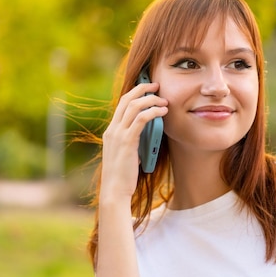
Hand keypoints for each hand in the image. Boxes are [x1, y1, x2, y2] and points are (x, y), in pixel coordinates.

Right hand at [100, 82, 167, 201]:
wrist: (115, 191)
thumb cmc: (123, 176)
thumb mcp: (126, 154)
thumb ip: (133, 141)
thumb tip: (148, 134)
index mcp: (111, 131)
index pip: (121, 104)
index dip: (134, 93)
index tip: (148, 89)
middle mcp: (112, 130)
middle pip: (126, 99)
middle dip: (142, 89)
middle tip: (156, 85)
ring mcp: (118, 135)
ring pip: (134, 106)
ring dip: (151, 100)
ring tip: (165, 101)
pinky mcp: (127, 141)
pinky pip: (141, 119)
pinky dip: (153, 111)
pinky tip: (163, 112)